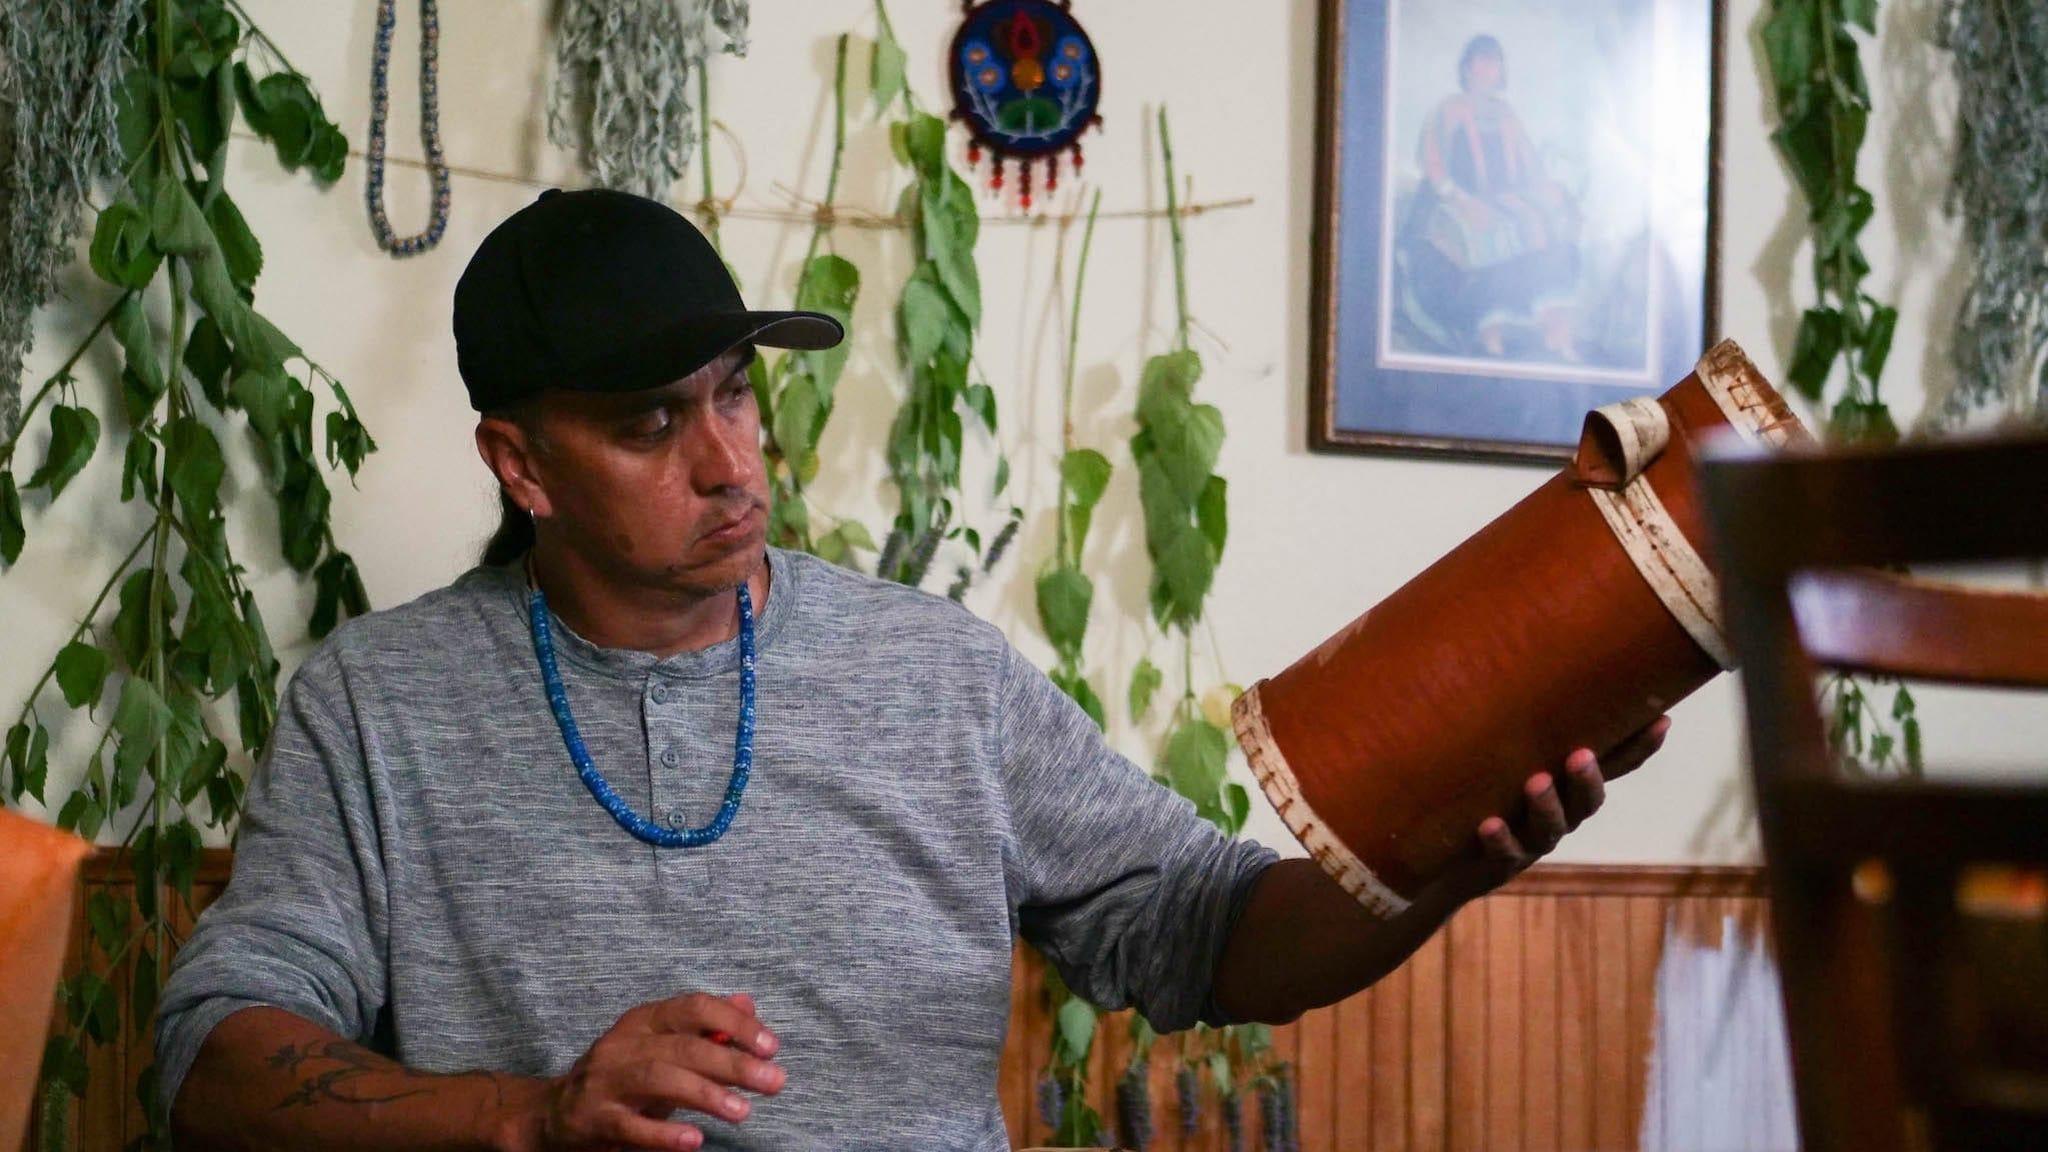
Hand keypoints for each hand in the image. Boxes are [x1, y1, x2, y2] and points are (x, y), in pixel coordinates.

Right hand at [499, 992, 783, 1151]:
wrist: (555, 1114)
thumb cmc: (623, 1077)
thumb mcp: (662, 1046)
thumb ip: (705, 1027)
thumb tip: (748, 1004)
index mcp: (644, 1020)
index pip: (694, 1007)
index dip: (735, 1023)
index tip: (771, 1046)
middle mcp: (623, 1044)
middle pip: (683, 1046)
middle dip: (733, 1063)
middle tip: (774, 1081)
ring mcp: (606, 1082)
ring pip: (659, 1078)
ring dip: (705, 1093)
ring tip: (742, 1112)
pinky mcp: (594, 1120)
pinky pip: (630, 1126)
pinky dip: (663, 1133)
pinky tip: (694, 1139)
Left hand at [1434, 716, 1671, 905]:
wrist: (1444, 859)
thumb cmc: (1482, 788)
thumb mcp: (1506, 751)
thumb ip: (1517, 715)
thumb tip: (1506, 635)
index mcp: (1570, 784)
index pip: (1613, 766)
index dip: (1639, 748)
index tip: (1662, 720)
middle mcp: (1560, 812)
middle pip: (1587, 800)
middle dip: (1587, 778)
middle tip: (1579, 755)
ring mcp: (1532, 840)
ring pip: (1550, 827)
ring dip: (1546, 805)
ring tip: (1536, 783)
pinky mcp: (1501, 862)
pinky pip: (1505, 855)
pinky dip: (1500, 841)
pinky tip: (1489, 825)